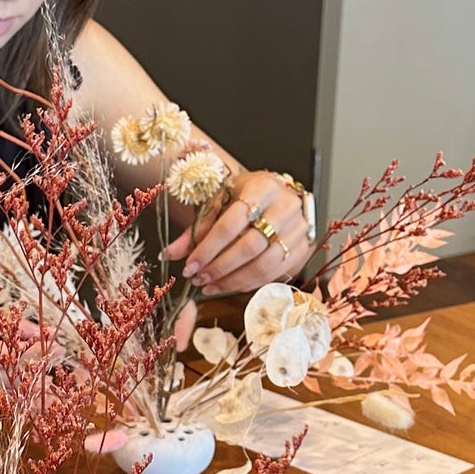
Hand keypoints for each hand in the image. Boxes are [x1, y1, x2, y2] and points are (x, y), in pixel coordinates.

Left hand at [166, 170, 312, 295]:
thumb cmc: (247, 195)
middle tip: (199, 278)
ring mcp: (298, 229)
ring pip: (263, 264)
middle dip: (220, 267)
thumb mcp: (221, 201)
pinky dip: (248, 283)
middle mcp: (285, 207)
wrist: (280, 195)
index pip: (231, 223)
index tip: (189, 265)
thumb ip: (198, 227)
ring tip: (210, 285)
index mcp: (262, 187)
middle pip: (249, 246)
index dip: (208, 248)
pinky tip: (228, 285)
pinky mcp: (303, 248)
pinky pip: (274, 274)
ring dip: (232, 280)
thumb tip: (171, 254)